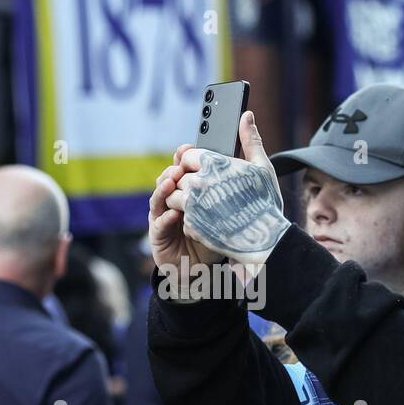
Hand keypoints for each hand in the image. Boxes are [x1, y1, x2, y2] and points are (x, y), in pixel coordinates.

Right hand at [149, 144, 225, 276]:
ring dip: (164, 188)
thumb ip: (235, 177)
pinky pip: (158, 223)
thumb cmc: (217, 236)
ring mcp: (163, 216)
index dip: (182, 156)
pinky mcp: (158, 235)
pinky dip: (165, 217)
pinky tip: (175, 213)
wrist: (205, 269)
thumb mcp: (229, 207)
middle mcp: (173, 201)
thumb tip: (245, 135)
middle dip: (172, 170)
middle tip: (181, 166)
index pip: (182, 168)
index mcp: (188, 191)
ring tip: (173, 182)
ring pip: (159, 197)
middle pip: (167, 179)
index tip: (188, 148)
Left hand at [164, 111, 288, 273]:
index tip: (202, 171)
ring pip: (174, 197)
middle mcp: (199, 182)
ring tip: (203, 206)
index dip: (194, 164)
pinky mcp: (191, 225)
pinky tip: (207, 222)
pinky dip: (191, 220)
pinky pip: (181, 217)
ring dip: (184, 201)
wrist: (265, 240)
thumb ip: (250, 140)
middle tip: (206, 192)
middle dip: (189, 183)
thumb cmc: (266, 203)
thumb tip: (246, 115)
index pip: (188, 156)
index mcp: (214, 164)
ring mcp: (193, 205)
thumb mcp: (262, 167)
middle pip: (179, 177)